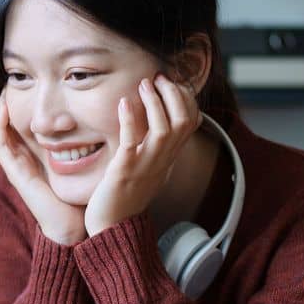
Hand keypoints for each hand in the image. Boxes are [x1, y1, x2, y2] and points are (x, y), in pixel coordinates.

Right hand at [0, 93, 87, 246]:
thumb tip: (107, 116)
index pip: (23, 123)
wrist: (75, 223)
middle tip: (13, 78)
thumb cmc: (83, 194)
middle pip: (7, 123)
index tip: (32, 82)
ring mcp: (16, 164)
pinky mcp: (14, 171)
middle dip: (8, 101)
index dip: (23, 102)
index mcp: (37, 155)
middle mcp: (23, 158)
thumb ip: (91, 141)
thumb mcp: (87, 161)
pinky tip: (5, 107)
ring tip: (5, 87)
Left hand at [83, 74, 200, 237]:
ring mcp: (145, 166)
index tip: (169, 82)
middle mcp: (162, 160)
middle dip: (174, 94)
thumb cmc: (126, 194)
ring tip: (144, 84)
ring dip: (155, 102)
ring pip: (164, 129)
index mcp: (169, 157)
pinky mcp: (124, 172)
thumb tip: (159, 121)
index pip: (191, 121)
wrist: (111, 226)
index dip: (185, 97)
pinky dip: (130, 120)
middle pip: (184, 121)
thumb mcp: (150, 166)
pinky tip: (123, 103)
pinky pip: (131, 142)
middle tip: (158, 78)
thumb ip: (158, 146)